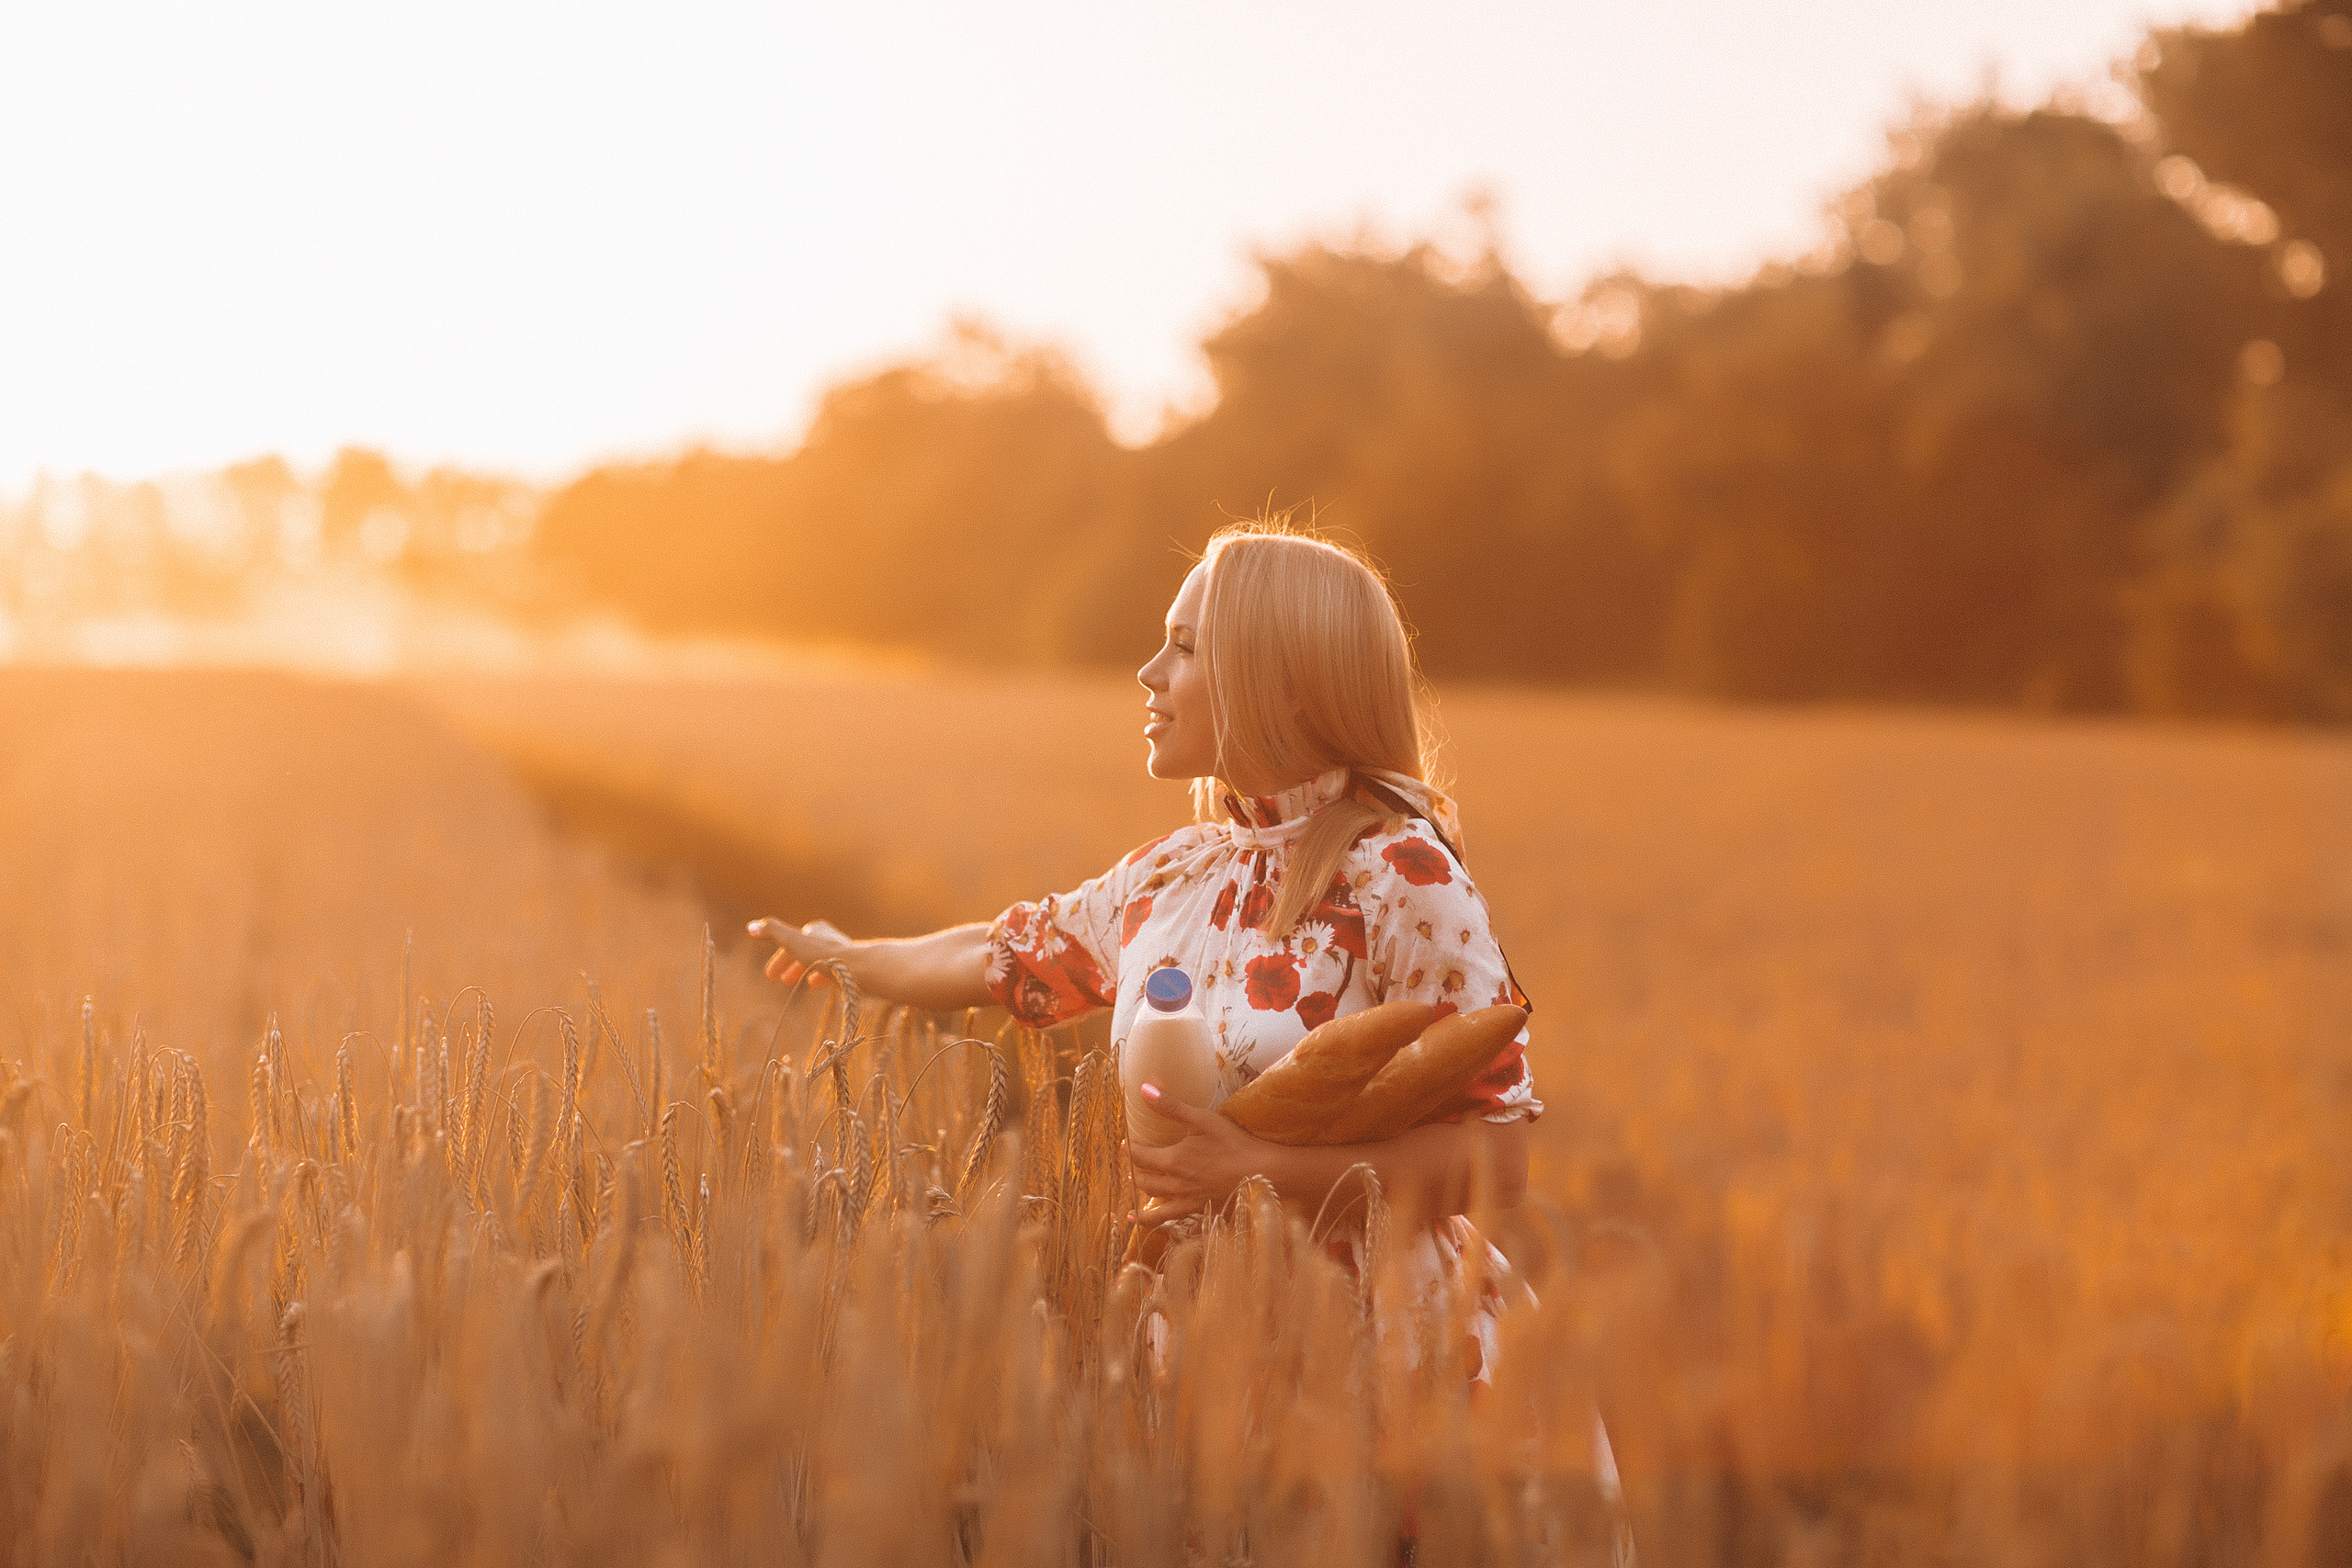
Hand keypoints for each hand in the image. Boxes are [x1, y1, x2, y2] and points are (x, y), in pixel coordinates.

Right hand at [751, 917, 852, 985]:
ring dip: (804, 971)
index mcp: (816, 930)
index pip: (792, 943)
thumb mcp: (792, 941)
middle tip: (780, 981)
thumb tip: (751, 926)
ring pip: (818, 961)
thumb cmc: (823, 955)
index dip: (779, 959)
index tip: (770, 976)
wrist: (857, 969)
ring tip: (795, 984)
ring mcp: (842, 953)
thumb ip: (772, 932)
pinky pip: (832, 971)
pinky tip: (816, 984)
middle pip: (805, 952)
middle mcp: (830, 938)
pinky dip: (820, 976)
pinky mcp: (851, 967)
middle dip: (790, 965)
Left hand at [1125, 1083, 1282, 1225]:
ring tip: (1130, 1205)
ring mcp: (1188, 1201)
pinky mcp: (1201, 1211)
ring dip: (1141, 1200)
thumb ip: (1171, 1106)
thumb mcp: (1202, 1119)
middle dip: (1135, 1172)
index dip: (1130, 1149)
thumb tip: (1144, 1089)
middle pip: (1144, 1180)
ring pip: (1155, 1204)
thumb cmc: (1234, 1143)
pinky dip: (1154, 1223)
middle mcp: (1175, 1185)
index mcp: (1173, 1160)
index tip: (1124, 1143)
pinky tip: (1150, 1224)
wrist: (1264, 1174)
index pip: (1140, 1156)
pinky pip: (1171, 1220)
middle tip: (1132, 1166)